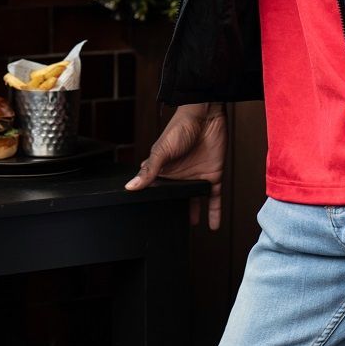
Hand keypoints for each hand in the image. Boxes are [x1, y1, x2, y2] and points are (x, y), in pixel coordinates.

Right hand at [125, 103, 226, 229]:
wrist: (206, 116)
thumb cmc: (180, 127)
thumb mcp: (161, 151)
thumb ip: (148, 171)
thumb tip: (130, 187)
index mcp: (163, 169)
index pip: (155, 188)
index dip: (152, 201)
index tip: (147, 217)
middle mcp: (179, 175)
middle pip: (175, 197)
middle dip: (172, 211)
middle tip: (168, 229)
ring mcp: (196, 177)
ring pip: (193, 201)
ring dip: (191, 214)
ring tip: (187, 229)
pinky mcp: (213, 177)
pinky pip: (213, 199)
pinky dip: (214, 213)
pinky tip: (213, 226)